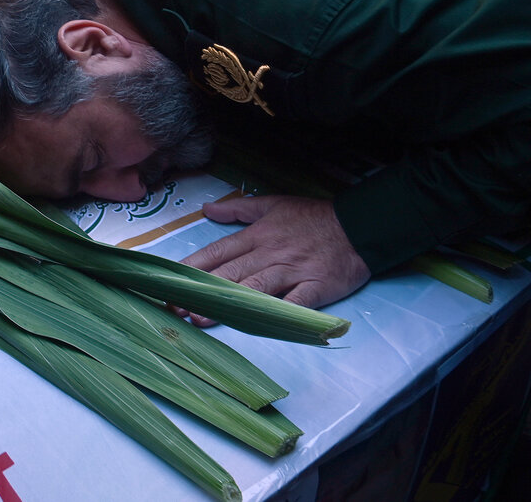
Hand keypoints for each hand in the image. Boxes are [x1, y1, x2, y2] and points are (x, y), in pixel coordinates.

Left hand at [178, 195, 369, 323]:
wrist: (359, 226)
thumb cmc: (314, 218)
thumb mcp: (274, 204)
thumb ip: (239, 208)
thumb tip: (208, 210)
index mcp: (258, 235)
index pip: (218, 251)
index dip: (192, 268)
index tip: (170, 283)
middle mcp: (270, 254)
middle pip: (230, 274)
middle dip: (200, 292)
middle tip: (175, 308)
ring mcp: (293, 271)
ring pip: (255, 289)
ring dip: (228, 305)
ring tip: (201, 319)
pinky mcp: (315, 288)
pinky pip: (294, 304)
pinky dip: (278, 315)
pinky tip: (257, 327)